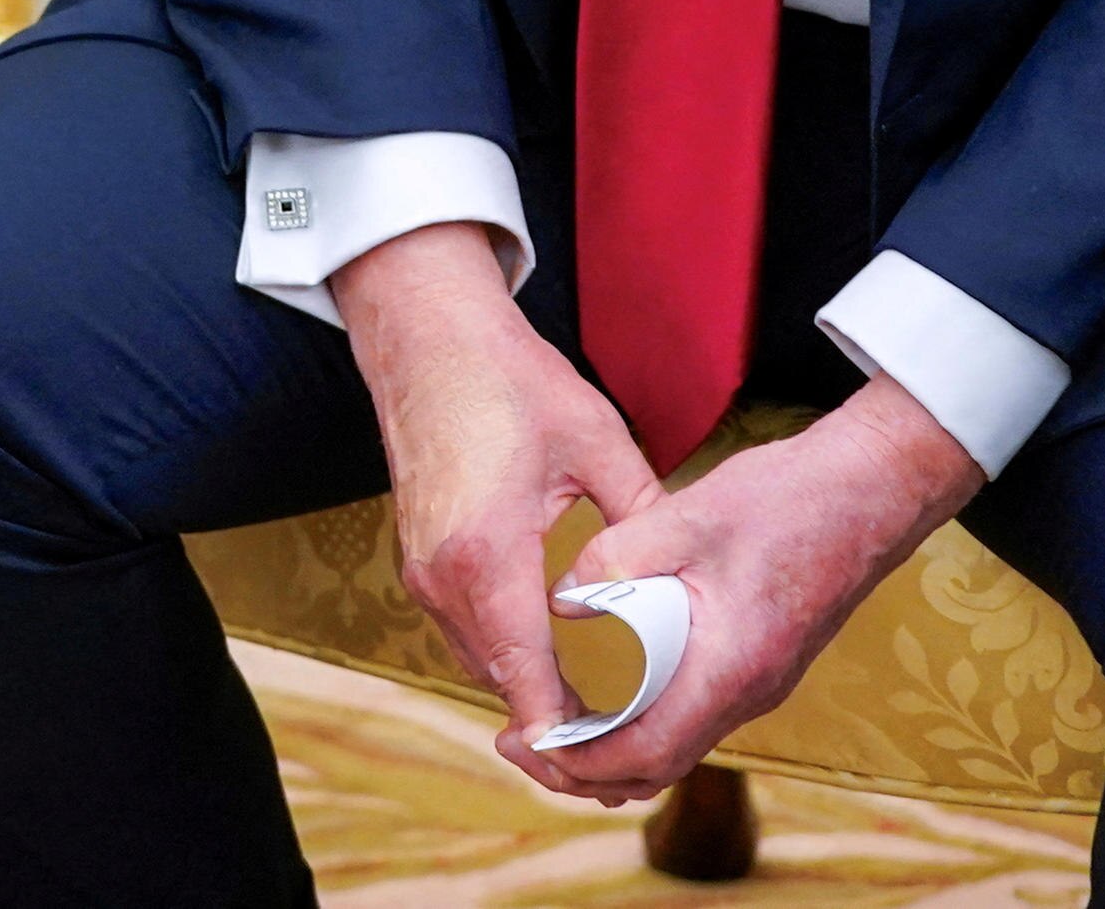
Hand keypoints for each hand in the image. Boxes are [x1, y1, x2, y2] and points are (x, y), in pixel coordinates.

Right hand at [335, 223, 661, 752]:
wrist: (426, 337)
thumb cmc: (511, 381)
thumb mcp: (600, 444)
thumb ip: (643, 523)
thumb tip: (685, 584)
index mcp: (487, 555)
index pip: (525, 677)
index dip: (567, 733)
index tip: (610, 767)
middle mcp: (441, 576)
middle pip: (502, 684)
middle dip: (559, 728)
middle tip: (625, 763)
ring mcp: (422, 570)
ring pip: (481, 663)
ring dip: (531, 695)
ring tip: (598, 726)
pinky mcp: (419, 560)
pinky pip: (466, 633)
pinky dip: (509, 660)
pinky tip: (553, 668)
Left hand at [511, 374, 983, 802]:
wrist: (872, 490)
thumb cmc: (787, 499)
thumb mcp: (686, 515)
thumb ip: (616, 559)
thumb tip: (559, 600)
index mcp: (730, 669)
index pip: (647, 753)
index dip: (580, 761)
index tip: (525, 743)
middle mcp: (749, 694)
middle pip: (658, 767)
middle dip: (585, 769)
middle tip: (518, 744)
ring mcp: (759, 685)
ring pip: (676, 746)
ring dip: (611, 750)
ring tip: (549, 728)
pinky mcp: (759, 666)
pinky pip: (692, 717)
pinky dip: (641, 725)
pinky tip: (602, 698)